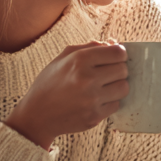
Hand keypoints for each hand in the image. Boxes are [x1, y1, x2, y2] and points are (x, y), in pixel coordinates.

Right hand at [5, 42, 128, 148]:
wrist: (37, 116)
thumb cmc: (50, 83)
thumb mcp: (62, 58)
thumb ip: (89, 47)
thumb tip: (114, 44)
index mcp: (79, 60)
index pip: (118, 53)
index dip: (119, 53)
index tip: (115, 57)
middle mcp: (87, 79)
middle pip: (123, 69)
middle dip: (118, 69)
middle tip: (108, 72)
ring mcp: (92, 99)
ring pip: (123, 87)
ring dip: (117, 85)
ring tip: (104, 86)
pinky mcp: (95, 116)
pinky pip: (116, 104)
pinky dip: (110, 101)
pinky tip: (97, 99)